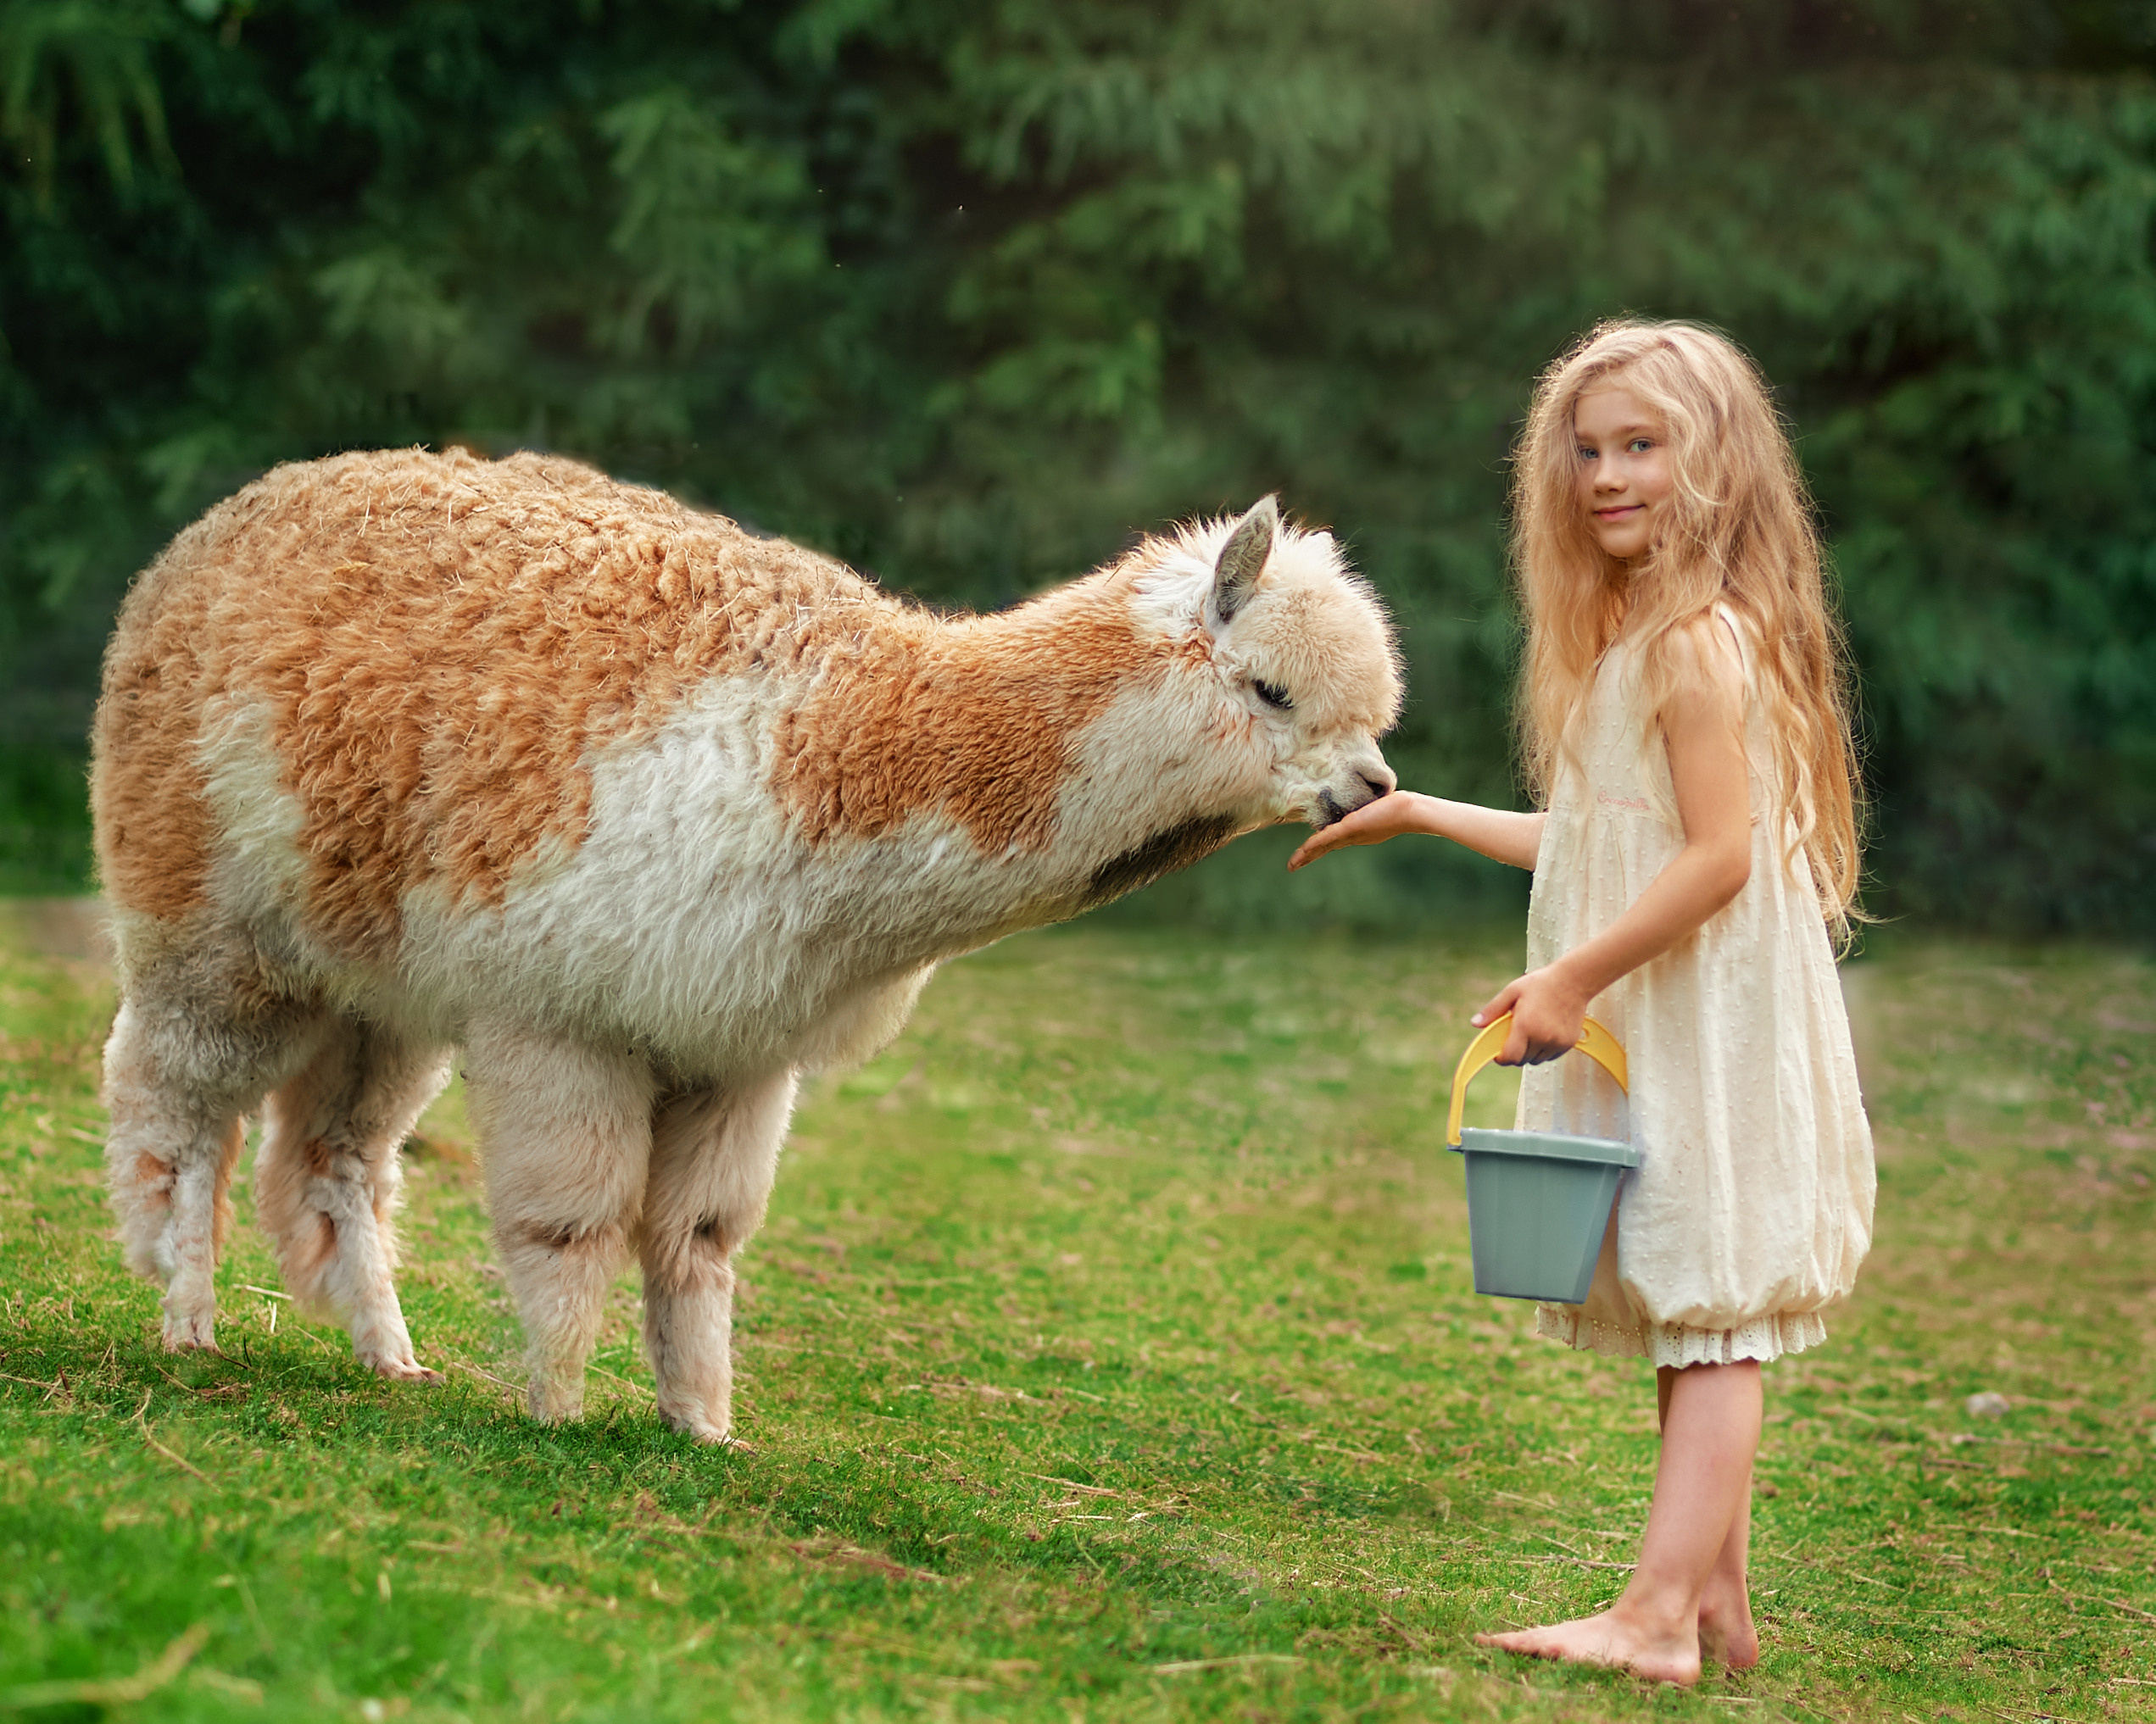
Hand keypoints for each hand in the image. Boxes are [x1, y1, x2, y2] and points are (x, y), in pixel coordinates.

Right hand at [1287, 790, 1421, 870]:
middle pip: (1323, 849)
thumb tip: (1365, 798)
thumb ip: (1365, 805)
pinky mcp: (1351, 828)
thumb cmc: (1399, 806)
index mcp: (1355, 834)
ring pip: (1323, 846)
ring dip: (1306, 856)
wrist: (1410, 812)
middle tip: (1291, 866)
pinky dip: (1314, 845)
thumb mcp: (1376, 805)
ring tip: (1293, 865)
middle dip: (1307, 858)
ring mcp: (1350, 834)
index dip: (1315, 849)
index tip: (1303, 854)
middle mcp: (1351, 837)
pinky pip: (1327, 837)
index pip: (1330, 842)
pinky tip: (1303, 851)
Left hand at [1473, 964, 1590, 1065]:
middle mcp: (1542, 1037)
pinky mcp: (1568, 1043)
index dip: (1501, 1058)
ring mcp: (1557, 1042)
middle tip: (1515, 1037)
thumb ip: (1493, 1009)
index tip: (1498, 1052)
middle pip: (1522, 1060)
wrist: (1574, 981)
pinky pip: (1551, 1056)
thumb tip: (1475, 1024)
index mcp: (1526, 1025)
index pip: (1510, 1057)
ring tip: (1530, 1033)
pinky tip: (1545, 1034)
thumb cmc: (1541, 984)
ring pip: (1537, 1060)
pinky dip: (1545, 1050)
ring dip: (1530, 1053)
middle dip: (1514, 1053)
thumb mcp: (1512, 991)